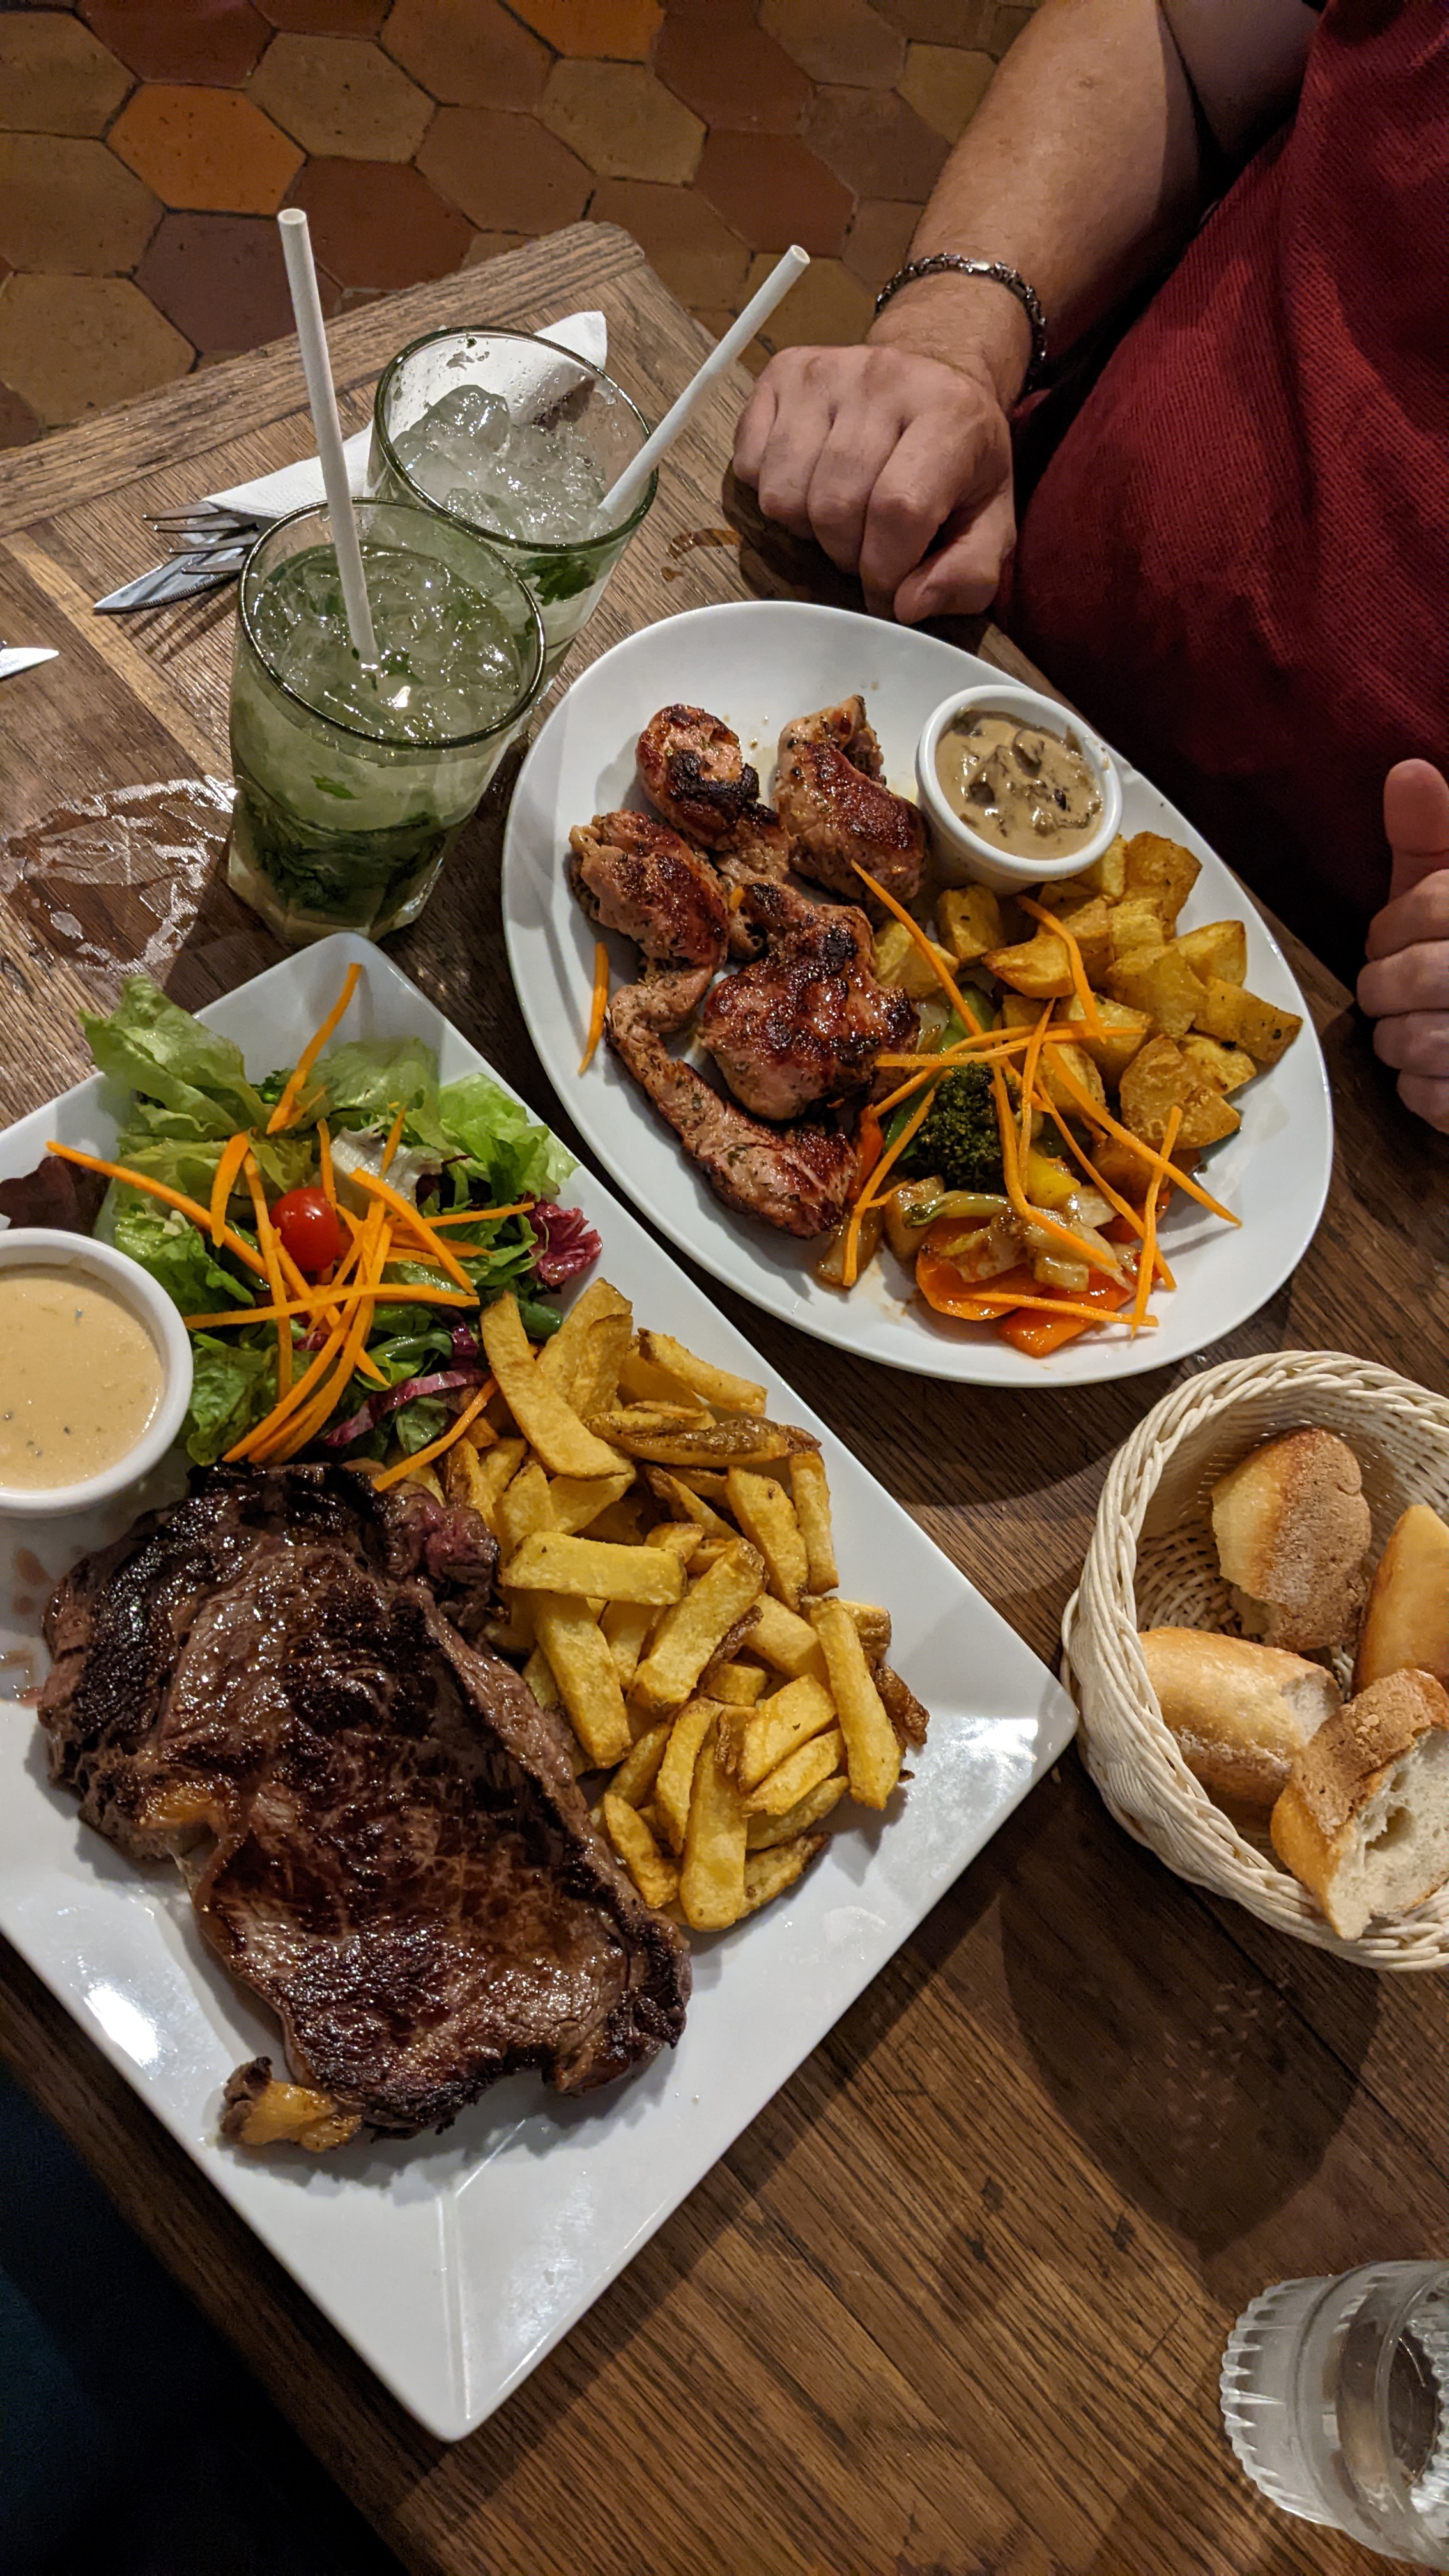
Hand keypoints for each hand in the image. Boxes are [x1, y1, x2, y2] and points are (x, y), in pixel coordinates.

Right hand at [732, 341, 1016, 623]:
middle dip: (846, 553)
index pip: (897, 510)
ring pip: (784, 494)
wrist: (936, 369)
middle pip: (834, 507)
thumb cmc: (960, 458)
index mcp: (948, 414)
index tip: (886, 592)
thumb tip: (907, 607)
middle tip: (866, 547)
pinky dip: (774, 492)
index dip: (884, 571)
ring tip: (840, 513)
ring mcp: (826, 371)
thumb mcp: (989, 520)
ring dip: (808, 527)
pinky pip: (750, 466)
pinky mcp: (782, 373)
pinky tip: (810, 480)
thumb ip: (967, 575)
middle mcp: (884, 379)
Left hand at [1357, 760, 1448, 1130]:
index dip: (1391, 927)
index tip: (1391, 938)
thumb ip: (1432, 836)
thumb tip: (1406, 772)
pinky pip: (1435, 1100)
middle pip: (1418, 976)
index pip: (1428, 905)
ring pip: (1421, 1042)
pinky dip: (1421, 1088)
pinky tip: (1438, 1066)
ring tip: (1416, 1025)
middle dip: (1386, 986)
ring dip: (1399, 1040)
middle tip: (1394, 987)